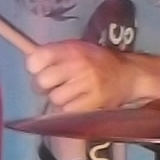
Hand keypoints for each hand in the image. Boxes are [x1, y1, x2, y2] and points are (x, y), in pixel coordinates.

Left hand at [25, 40, 159, 121]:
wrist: (130, 75)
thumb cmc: (98, 62)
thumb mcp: (77, 49)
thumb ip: (54, 54)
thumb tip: (29, 63)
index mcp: (71, 48)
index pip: (36, 58)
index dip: (34, 67)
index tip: (40, 70)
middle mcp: (79, 64)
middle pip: (42, 81)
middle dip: (43, 86)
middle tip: (54, 86)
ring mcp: (87, 83)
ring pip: (55, 98)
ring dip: (60, 99)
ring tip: (71, 94)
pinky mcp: (94, 101)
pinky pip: (68, 111)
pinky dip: (70, 109)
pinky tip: (80, 102)